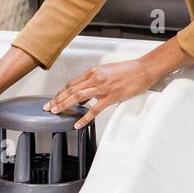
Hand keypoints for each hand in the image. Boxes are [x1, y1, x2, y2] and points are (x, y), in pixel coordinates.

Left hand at [44, 38, 193, 128]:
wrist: (143, 69)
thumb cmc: (128, 70)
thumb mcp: (107, 71)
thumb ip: (95, 80)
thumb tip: (86, 90)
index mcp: (94, 71)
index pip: (72, 83)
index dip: (61, 92)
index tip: (54, 99)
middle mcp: (96, 78)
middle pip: (71, 90)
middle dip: (58, 99)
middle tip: (49, 107)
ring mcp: (103, 87)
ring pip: (78, 97)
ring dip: (65, 105)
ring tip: (57, 112)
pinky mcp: (111, 96)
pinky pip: (94, 109)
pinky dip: (84, 117)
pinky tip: (78, 123)